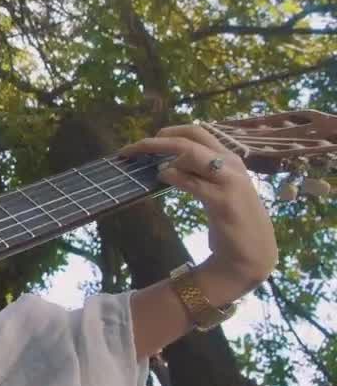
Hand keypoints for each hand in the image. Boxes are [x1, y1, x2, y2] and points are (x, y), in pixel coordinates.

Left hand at [119, 123, 278, 295]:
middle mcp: (232, 164)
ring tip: (139, 162)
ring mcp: (230, 181)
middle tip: (132, 148)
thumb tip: (164, 165)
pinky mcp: (224, 203)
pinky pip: (193, 182)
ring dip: (160, 152)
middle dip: (158, 138)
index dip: (169, 131)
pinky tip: (161, 177)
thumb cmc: (231, 221)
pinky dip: (174, 176)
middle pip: (193, 135)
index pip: (197, 132)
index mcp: (230, 159)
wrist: (253, 254)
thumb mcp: (215, 190)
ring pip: (191, 153)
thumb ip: (196, 175)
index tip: (146, 140)